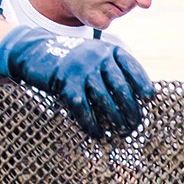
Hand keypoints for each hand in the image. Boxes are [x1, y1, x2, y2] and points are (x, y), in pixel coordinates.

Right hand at [0, 26, 153, 137]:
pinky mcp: (65, 83)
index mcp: (108, 50)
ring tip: (121, 132)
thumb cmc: (70, 58)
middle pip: (121, 87)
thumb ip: (111, 69)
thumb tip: (134, 97)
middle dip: (131, 109)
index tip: (149, 99)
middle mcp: (97, 58)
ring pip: (104, 99)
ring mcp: (81, 70)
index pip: (131, 67)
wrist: (34, 50)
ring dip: (115, 119)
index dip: (142, 83)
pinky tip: (98, 133)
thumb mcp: (94, 55)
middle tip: (136, 124)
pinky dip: (91, 123)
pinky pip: (83, 107)